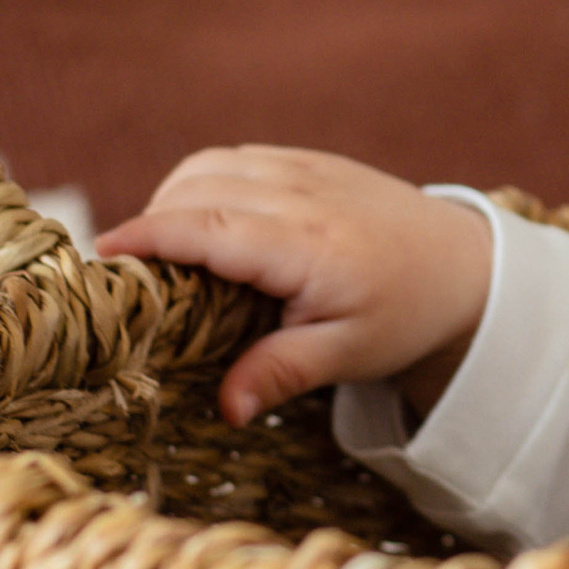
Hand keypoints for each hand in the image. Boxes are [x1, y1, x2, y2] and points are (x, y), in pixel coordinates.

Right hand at [98, 148, 495, 427]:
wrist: (466, 265)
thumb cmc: (405, 313)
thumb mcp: (348, 355)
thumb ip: (282, 374)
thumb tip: (226, 409)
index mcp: (306, 243)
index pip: (205, 227)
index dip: (147, 237)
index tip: (103, 257)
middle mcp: (300, 193)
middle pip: (195, 191)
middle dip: (152, 225)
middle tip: (134, 279)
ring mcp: (304, 168)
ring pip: (209, 166)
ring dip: (174, 200)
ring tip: (167, 256)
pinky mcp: (307, 160)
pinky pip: (235, 158)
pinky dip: (203, 184)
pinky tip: (205, 226)